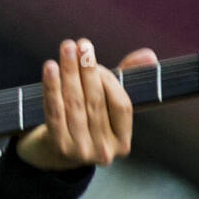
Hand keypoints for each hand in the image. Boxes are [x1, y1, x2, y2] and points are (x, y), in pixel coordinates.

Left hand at [15, 39, 156, 171]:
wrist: (49, 154)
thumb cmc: (84, 123)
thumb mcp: (104, 105)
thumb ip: (124, 79)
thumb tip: (149, 54)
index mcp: (122, 143)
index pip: (122, 105)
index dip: (109, 80)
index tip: (94, 60)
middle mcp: (104, 150)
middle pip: (96, 102)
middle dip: (87, 69)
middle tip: (81, 44)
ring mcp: (81, 151)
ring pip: (75, 104)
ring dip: (70, 72)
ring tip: (67, 48)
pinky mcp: (57, 147)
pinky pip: (55, 111)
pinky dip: (51, 87)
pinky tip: (50, 67)